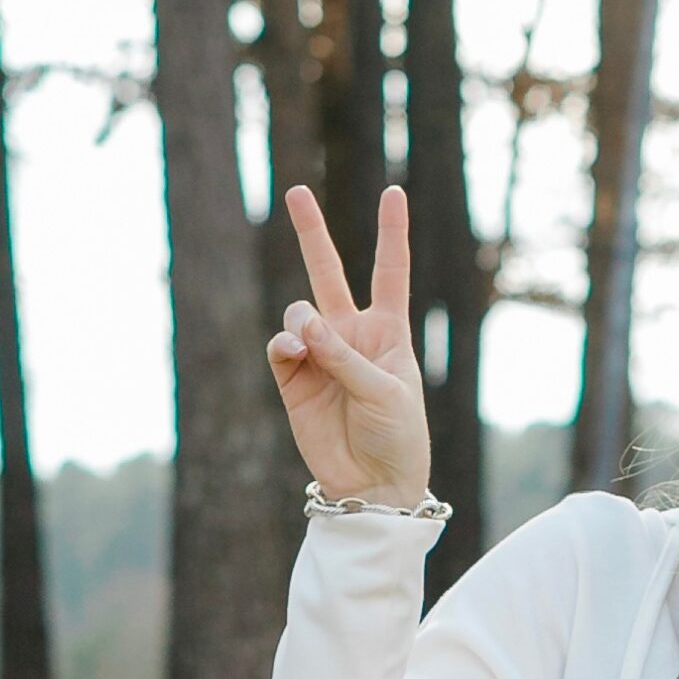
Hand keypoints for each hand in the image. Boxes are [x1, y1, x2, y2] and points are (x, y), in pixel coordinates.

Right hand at [266, 183, 432, 507]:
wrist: (374, 485)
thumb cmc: (398, 436)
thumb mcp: (385, 392)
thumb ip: (344, 356)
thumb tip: (301, 324)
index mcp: (389, 331)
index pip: (390, 271)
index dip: (390, 232)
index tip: (394, 192)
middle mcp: (351, 334)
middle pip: (328, 273)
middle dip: (311, 233)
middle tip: (296, 192)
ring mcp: (319, 355)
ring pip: (298, 312)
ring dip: (302, 321)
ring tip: (310, 346)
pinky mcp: (293, 380)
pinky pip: (280, 346)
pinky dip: (284, 344)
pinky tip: (294, 353)